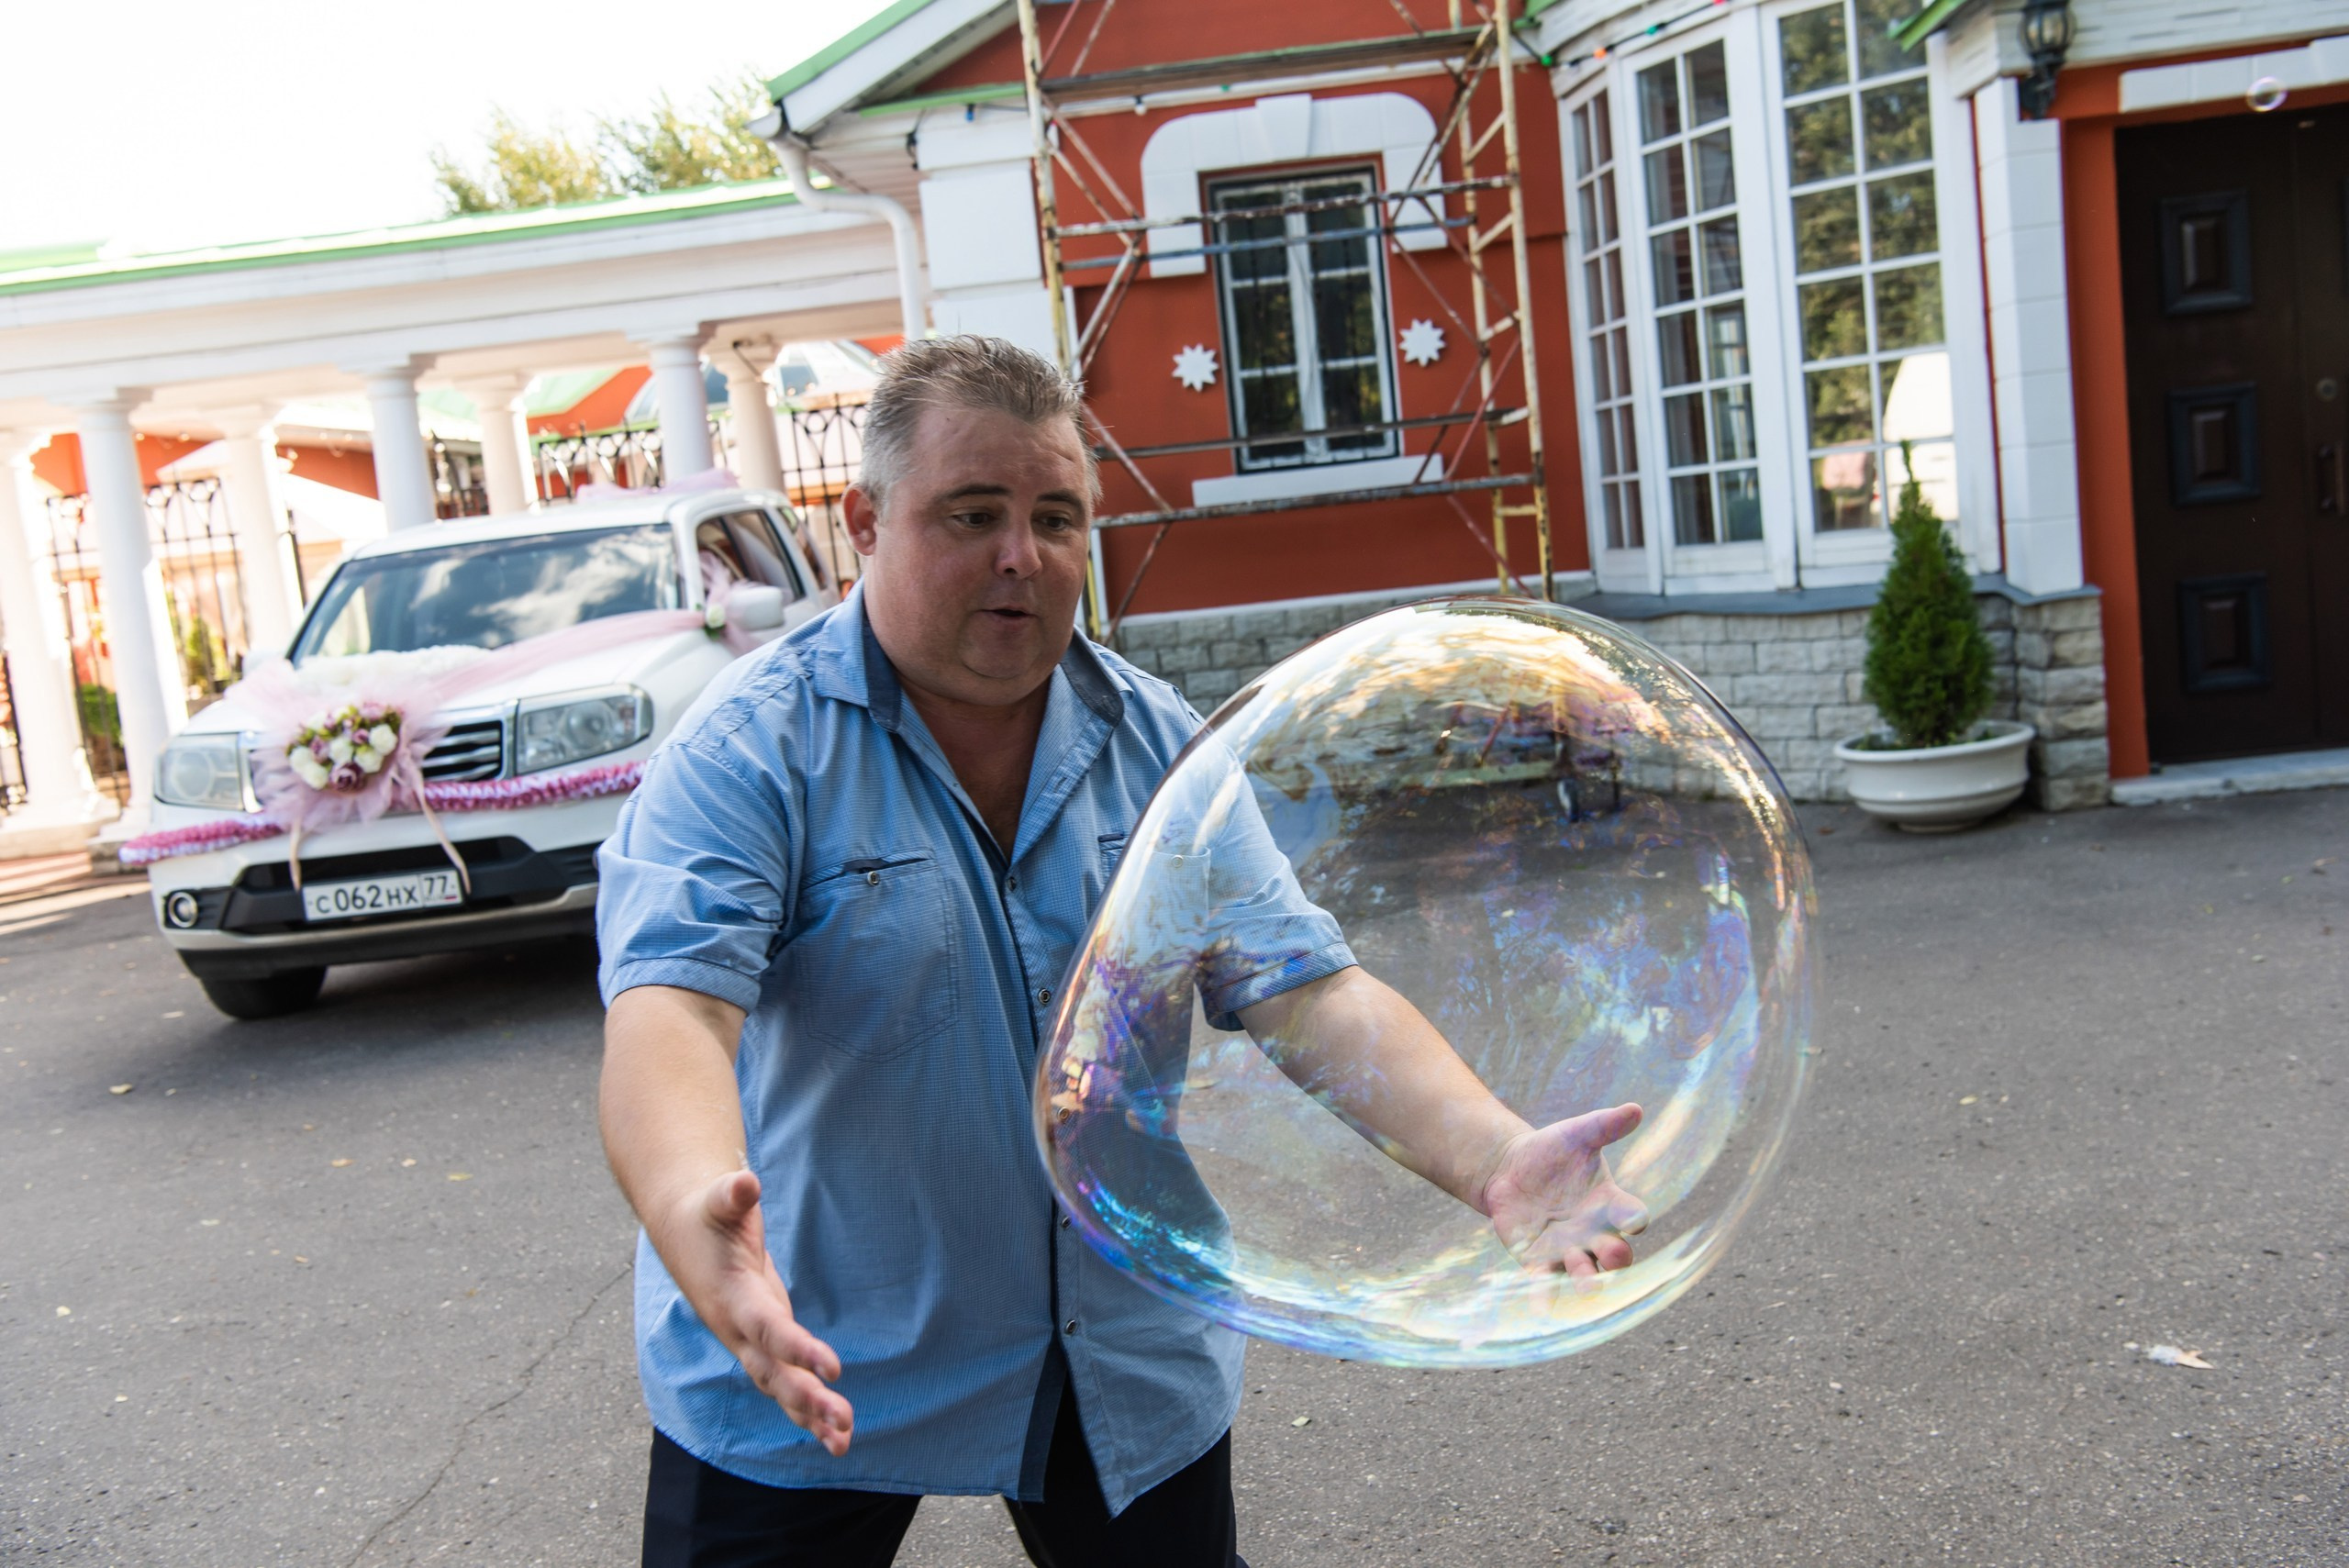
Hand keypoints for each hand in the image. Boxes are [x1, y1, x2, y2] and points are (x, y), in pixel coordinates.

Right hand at [670, 1169, 853, 1454]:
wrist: (681, 1229)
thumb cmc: (708, 1211)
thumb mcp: (717, 1198)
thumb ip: (730, 1193)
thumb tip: (745, 1181)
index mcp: (731, 1298)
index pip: (768, 1329)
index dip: (798, 1349)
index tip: (834, 1369)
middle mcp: (737, 1329)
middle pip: (773, 1372)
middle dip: (807, 1399)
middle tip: (846, 1422)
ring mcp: (748, 1339)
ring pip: (777, 1385)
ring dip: (809, 1414)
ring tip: (844, 1443)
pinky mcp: (760, 1340)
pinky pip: (782, 1379)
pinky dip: (805, 1404)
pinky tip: (832, 1430)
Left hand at [1478, 1103, 1648, 1279]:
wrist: (1512, 1168)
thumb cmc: (1554, 1152)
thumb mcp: (1578, 1135)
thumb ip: (1605, 1125)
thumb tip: (1635, 1109)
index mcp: (1609, 1204)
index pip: (1630, 1214)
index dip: (1634, 1218)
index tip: (1635, 1219)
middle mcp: (1594, 1233)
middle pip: (1615, 1253)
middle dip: (1616, 1257)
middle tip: (1613, 1254)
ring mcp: (1567, 1250)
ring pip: (1584, 1272)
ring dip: (1587, 1279)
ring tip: (1588, 1286)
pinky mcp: (1538, 1259)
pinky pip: (1544, 1281)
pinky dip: (1544, 1296)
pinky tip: (1543, 1309)